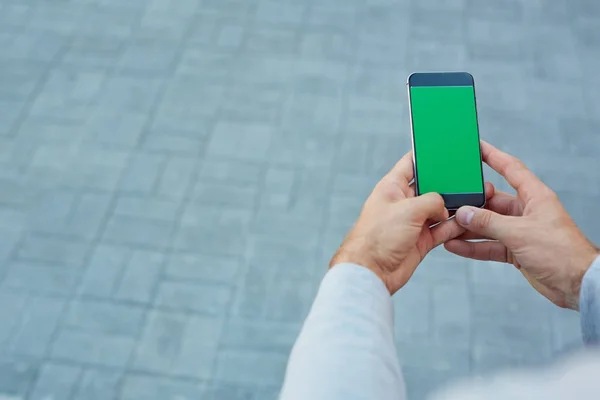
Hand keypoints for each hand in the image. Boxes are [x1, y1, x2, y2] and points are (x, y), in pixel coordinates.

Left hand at [330, 151, 494, 294]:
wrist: (372, 271)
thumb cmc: (378, 237)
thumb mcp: (408, 209)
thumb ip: (431, 201)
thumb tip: (445, 207)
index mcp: (392, 187)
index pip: (411, 163)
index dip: (427, 155)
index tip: (445, 148)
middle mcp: (403, 202)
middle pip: (430, 186)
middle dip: (449, 182)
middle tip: (469, 177)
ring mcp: (413, 221)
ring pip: (440, 208)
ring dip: (456, 206)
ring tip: (476, 198)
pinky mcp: (421, 240)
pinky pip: (443, 229)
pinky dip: (455, 226)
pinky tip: (469, 220)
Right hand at [445, 141, 599, 309]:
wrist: (576, 284)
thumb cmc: (562, 253)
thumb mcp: (520, 233)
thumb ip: (489, 223)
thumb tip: (466, 213)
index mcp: (535, 197)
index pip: (511, 169)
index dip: (493, 156)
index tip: (476, 147)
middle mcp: (526, 211)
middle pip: (492, 201)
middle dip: (471, 204)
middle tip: (451, 202)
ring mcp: (520, 231)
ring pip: (487, 225)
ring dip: (468, 228)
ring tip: (447, 228)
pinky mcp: (515, 250)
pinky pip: (489, 245)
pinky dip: (473, 246)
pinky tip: (457, 246)